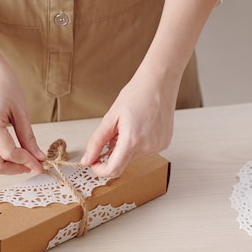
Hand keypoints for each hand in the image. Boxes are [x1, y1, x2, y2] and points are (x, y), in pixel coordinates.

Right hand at [0, 58, 46, 174]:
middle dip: (16, 170)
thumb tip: (38, 158)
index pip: (9, 153)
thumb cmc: (4, 84)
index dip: (27, 162)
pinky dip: (5, 158)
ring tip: (28, 160)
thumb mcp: (21, 111)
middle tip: (34, 166)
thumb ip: (28, 138)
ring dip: (10, 166)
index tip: (41, 165)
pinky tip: (18, 152)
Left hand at [80, 62, 178, 177]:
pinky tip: (139, 128)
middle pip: (122, 163)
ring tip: (128, 127)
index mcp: (132, 140)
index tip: (94, 162)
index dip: (100, 170)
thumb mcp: (110, 118)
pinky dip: (137, 145)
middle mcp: (148, 146)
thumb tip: (87, 160)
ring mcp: (158, 146)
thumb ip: (96, 142)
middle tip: (113, 133)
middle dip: (112, 153)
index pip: (114, 170)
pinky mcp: (164, 143)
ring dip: (125, 148)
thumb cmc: (136, 94)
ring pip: (133, 158)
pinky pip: (144, 152)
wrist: (159, 82)